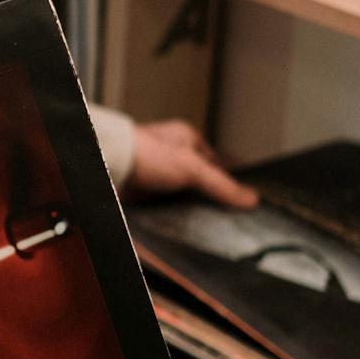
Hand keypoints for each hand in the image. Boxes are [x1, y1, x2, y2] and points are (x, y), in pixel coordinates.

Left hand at [127, 120, 257, 207]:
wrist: (110, 164)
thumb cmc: (145, 152)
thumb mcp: (193, 168)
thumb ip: (221, 185)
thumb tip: (249, 198)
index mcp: (185, 139)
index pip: (213, 160)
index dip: (224, 178)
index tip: (236, 196)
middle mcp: (169, 154)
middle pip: (195, 178)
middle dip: (204, 194)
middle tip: (218, 212)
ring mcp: (155, 171)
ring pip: (178, 192)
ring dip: (185, 204)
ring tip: (198, 220)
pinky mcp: (142, 188)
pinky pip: (161, 202)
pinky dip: (168, 211)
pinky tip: (174, 218)